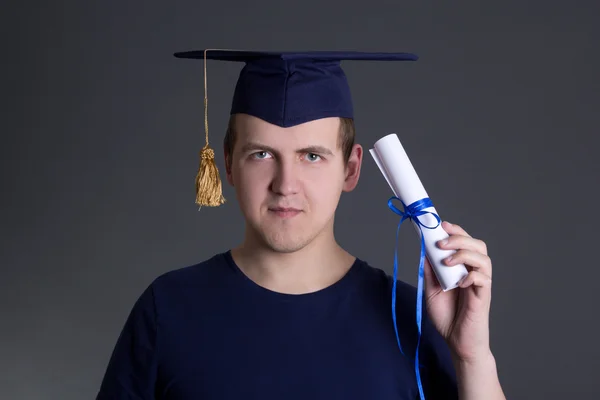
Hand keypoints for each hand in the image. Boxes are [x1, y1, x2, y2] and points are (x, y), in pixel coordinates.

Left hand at [423, 221, 492, 363]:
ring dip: (464, 254)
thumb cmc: (446, 316)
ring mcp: (480, 284)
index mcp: (461, 267)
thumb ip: (430, 271)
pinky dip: (473, 276)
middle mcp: (473, 272)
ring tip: (446, 262)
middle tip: (441, 243)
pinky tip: (460, 282)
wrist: (456, 341)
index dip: (456, 231)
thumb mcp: (431, 290)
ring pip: (483, 258)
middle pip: (477, 245)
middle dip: (459, 239)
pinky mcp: (483, 297)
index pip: (465, 242)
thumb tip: (423, 250)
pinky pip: (484, 279)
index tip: (441, 225)